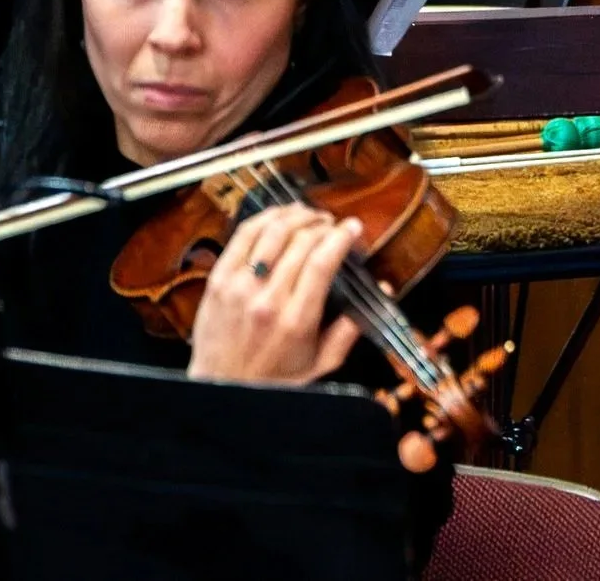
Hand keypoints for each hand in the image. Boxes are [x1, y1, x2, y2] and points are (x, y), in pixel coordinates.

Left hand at [185, 205, 365, 386]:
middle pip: (297, 243)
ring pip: (268, 233)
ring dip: (292, 216)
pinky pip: (240, 237)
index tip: (353, 227)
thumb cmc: (276, 377)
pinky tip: (277, 216)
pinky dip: (261, 219)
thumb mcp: (322, 363)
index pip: (321, 264)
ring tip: (308, 214)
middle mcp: (266, 299)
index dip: (340, 238)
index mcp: (296, 321)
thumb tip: (382, 290)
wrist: (223, 385)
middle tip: (333, 222)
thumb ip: (351, 328)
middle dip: (320, 225)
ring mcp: (238, 286)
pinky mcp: (218, 278)